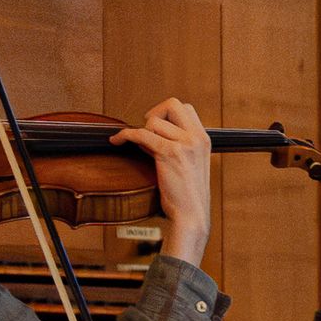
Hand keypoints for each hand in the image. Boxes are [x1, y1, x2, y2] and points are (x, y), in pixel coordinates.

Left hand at [115, 98, 215, 266]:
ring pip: (154, 122)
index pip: (185, 108)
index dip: (166, 113)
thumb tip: (149, 131)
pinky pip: (140, 134)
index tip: (157, 129)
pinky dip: (124, 135)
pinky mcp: (169, 154)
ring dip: (142, 133)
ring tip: (141, 149)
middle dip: (154, 113)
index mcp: (204, 139)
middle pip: (173, 104)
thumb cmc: (187, 195)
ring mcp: (185, 145)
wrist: (192, 216)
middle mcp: (197, 138)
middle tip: (147, 131)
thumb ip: (177, 145)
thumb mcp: (190, 164)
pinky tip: (117, 141)